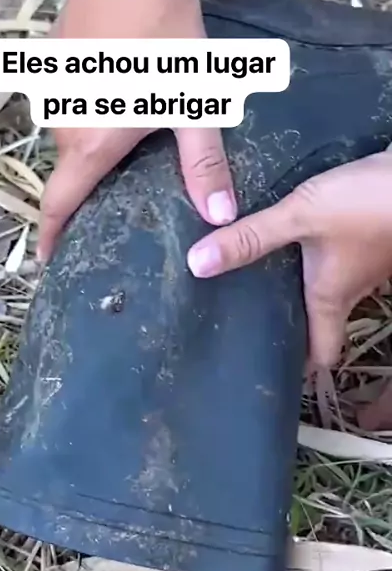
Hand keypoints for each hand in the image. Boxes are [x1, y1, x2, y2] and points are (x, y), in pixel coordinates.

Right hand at [39, 0, 236, 262]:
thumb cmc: (164, 40)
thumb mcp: (192, 106)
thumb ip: (204, 163)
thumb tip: (220, 220)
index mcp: (91, 144)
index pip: (59, 203)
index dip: (51, 236)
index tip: (49, 261)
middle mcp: (65, 124)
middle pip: (70, 174)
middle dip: (86, 198)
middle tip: (115, 217)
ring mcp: (58, 92)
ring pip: (72, 140)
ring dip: (92, 158)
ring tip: (124, 169)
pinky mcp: (59, 65)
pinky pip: (73, 111)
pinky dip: (90, 125)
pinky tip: (120, 115)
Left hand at [187, 146, 391, 366]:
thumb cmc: (367, 203)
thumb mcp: (301, 217)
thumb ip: (251, 238)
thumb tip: (196, 265)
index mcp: (330, 297)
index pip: (322, 353)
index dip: (300, 367)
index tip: (270, 367)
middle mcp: (351, 288)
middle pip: (323, 322)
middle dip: (293, 325)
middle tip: (249, 317)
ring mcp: (368, 264)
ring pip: (332, 289)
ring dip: (301, 290)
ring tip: (259, 280)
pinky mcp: (374, 237)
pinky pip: (342, 259)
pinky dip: (318, 259)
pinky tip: (294, 241)